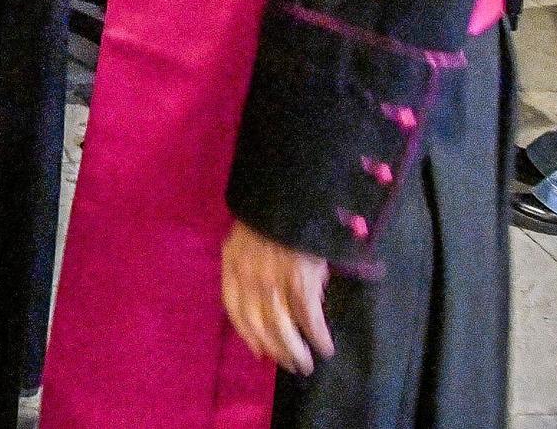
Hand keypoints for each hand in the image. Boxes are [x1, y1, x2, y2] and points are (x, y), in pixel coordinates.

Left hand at [221, 219, 333, 375]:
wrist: (291, 191)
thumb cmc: (271, 211)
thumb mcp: (248, 234)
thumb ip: (251, 263)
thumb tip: (268, 294)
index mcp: (232, 261)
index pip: (233, 307)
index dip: (246, 333)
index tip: (257, 350)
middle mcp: (249, 276)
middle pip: (258, 324)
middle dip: (275, 349)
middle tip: (290, 364)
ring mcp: (273, 280)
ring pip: (282, 327)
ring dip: (295, 351)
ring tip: (306, 363)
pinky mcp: (300, 281)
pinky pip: (308, 318)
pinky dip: (317, 336)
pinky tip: (324, 346)